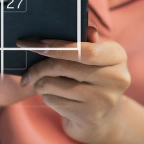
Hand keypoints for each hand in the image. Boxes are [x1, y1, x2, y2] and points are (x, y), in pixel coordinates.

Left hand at [17, 27, 130, 143]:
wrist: (100, 115)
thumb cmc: (91, 76)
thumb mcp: (94, 56)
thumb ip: (87, 40)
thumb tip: (88, 28)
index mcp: (118, 56)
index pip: (85, 51)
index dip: (57, 47)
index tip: (35, 44)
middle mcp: (116, 78)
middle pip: (65, 67)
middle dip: (40, 65)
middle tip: (25, 67)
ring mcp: (104, 99)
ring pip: (54, 84)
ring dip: (40, 81)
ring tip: (39, 80)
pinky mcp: (89, 116)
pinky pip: (54, 100)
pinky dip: (46, 95)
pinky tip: (53, 94)